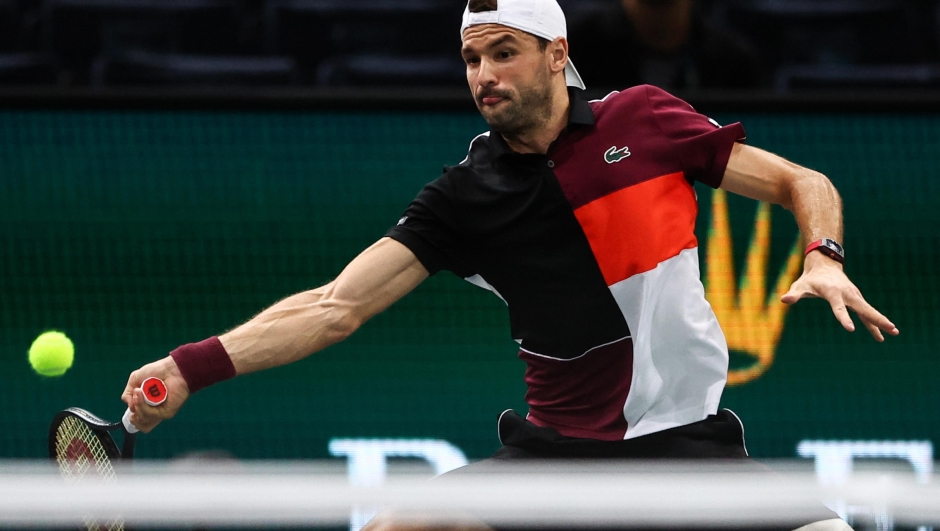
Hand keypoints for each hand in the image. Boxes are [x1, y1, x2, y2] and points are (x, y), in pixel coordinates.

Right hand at [121, 356, 190, 432]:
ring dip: (137, 407)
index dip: (133, 417)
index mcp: (147, 405)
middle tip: (135, 402)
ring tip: (138, 393)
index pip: (139, 421)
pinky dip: (142, 405)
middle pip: (141, 425)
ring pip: (143, 421)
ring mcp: (160, 412)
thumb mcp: (134, 380)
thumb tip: (129, 406)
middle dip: (134, 416)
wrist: (171, 369)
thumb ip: (128, 394)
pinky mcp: (166, 412)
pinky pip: (150, 415)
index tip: (132, 405)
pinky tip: (141, 393)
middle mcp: (154, 411)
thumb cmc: (156, 371)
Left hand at [781, 252, 898, 341]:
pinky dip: (874, 322)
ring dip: (880, 321)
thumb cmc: (810, 278)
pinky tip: (881, 334)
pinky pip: (866, 312)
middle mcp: (847, 294)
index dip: (844, 318)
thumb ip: (794, 294)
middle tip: (890, 328)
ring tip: (894, 333)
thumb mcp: (800, 286)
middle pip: (863, 308)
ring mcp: (854, 296)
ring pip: (869, 311)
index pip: (839, 308)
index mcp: (833, 293)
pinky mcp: (856, 298)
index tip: (851, 329)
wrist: (824, 265)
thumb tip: (784, 300)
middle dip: (876, 319)